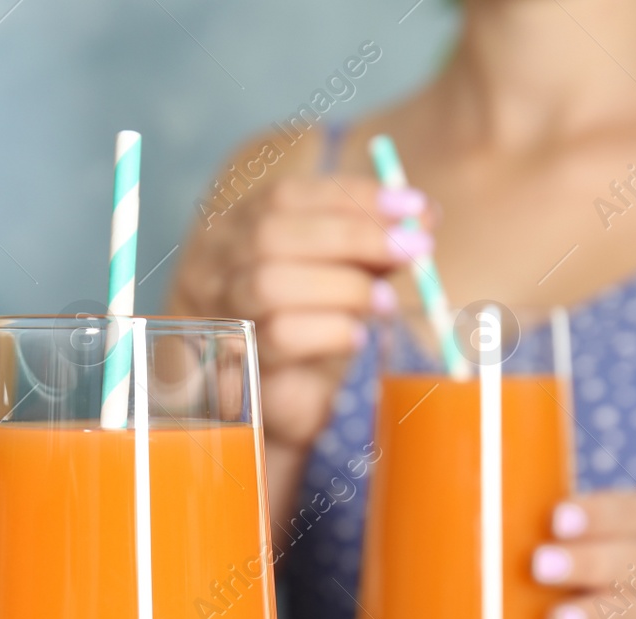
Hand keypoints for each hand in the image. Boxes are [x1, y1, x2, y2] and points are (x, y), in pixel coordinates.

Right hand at [171, 171, 431, 449]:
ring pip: (269, 282)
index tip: (412, 206)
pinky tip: (359, 336)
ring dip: (343, 285)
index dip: (350, 197)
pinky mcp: (235, 363)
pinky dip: (329, 330)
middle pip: (273, 233)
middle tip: (413, 249)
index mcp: (237, 229)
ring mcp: (218, 313)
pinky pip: (278, 337)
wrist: (276, 405)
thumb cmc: (307, 326)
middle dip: (354, 235)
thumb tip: (421, 219)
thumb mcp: (338, 274)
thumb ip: (369, 246)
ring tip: (388, 302)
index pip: (285, 196)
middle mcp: (214, 266)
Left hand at [530, 491, 635, 618]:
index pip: (628, 510)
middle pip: (630, 563)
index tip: (555, 519)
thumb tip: (488, 508)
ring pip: (632, 612)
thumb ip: (566, 517)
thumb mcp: (608, 523)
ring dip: (591, 617)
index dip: (593, 516)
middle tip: (539, 565)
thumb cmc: (614, 549)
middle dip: (583, 564)